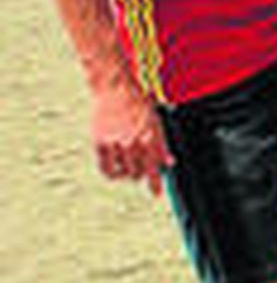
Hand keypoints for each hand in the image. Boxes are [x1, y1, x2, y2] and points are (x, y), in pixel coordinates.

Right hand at [90, 78, 170, 194]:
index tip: (156, 195)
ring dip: (127, 174)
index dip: (155, 184)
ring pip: (123, 172)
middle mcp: (135, 142)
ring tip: (127, 170)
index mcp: (151, 136)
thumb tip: (169, 162)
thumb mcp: (157, 121)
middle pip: (139, 173)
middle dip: (141, 175)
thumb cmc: (138, 102)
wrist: (115, 88)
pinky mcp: (101, 142)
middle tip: (140, 172)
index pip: (155, 167)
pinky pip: (106, 167)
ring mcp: (117, 142)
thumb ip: (162, 144)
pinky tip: (114, 171)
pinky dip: (111, 172)